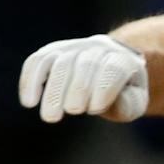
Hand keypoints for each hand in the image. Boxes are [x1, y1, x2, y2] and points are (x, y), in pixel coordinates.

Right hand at [18, 35, 148, 123]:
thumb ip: (127, 104)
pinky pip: (38, 61)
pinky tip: (29, 102)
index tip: (95, 110)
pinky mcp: (52, 50)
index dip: (105, 88)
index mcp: (124, 59)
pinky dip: (31, 81)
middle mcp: (99, 47)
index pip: (114, 69)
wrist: (109, 65)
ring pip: (60, 63)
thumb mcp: (134, 101)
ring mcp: (74, 46)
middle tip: (73, 112)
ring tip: (50, 117)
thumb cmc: (123, 90)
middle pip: (87, 64)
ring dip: (54, 91)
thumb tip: (107, 104)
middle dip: (78, 89)